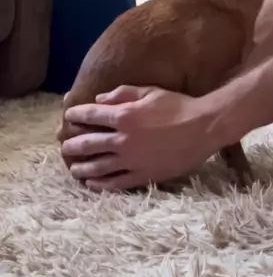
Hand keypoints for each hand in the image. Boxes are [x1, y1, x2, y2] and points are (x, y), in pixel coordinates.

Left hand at [60, 85, 216, 190]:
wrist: (203, 128)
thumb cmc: (178, 106)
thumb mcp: (150, 91)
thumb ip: (123, 93)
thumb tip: (99, 99)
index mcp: (124, 115)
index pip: (91, 115)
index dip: (76, 115)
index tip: (69, 116)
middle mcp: (123, 139)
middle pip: (88, 144)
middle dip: (73, 145)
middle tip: (65, 146)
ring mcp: (132, 160)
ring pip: (98, 167)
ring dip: (82, 168)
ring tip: (74, 169)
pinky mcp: (143, 174)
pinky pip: (116, 183)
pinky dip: (101, 184)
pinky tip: (92, 184)